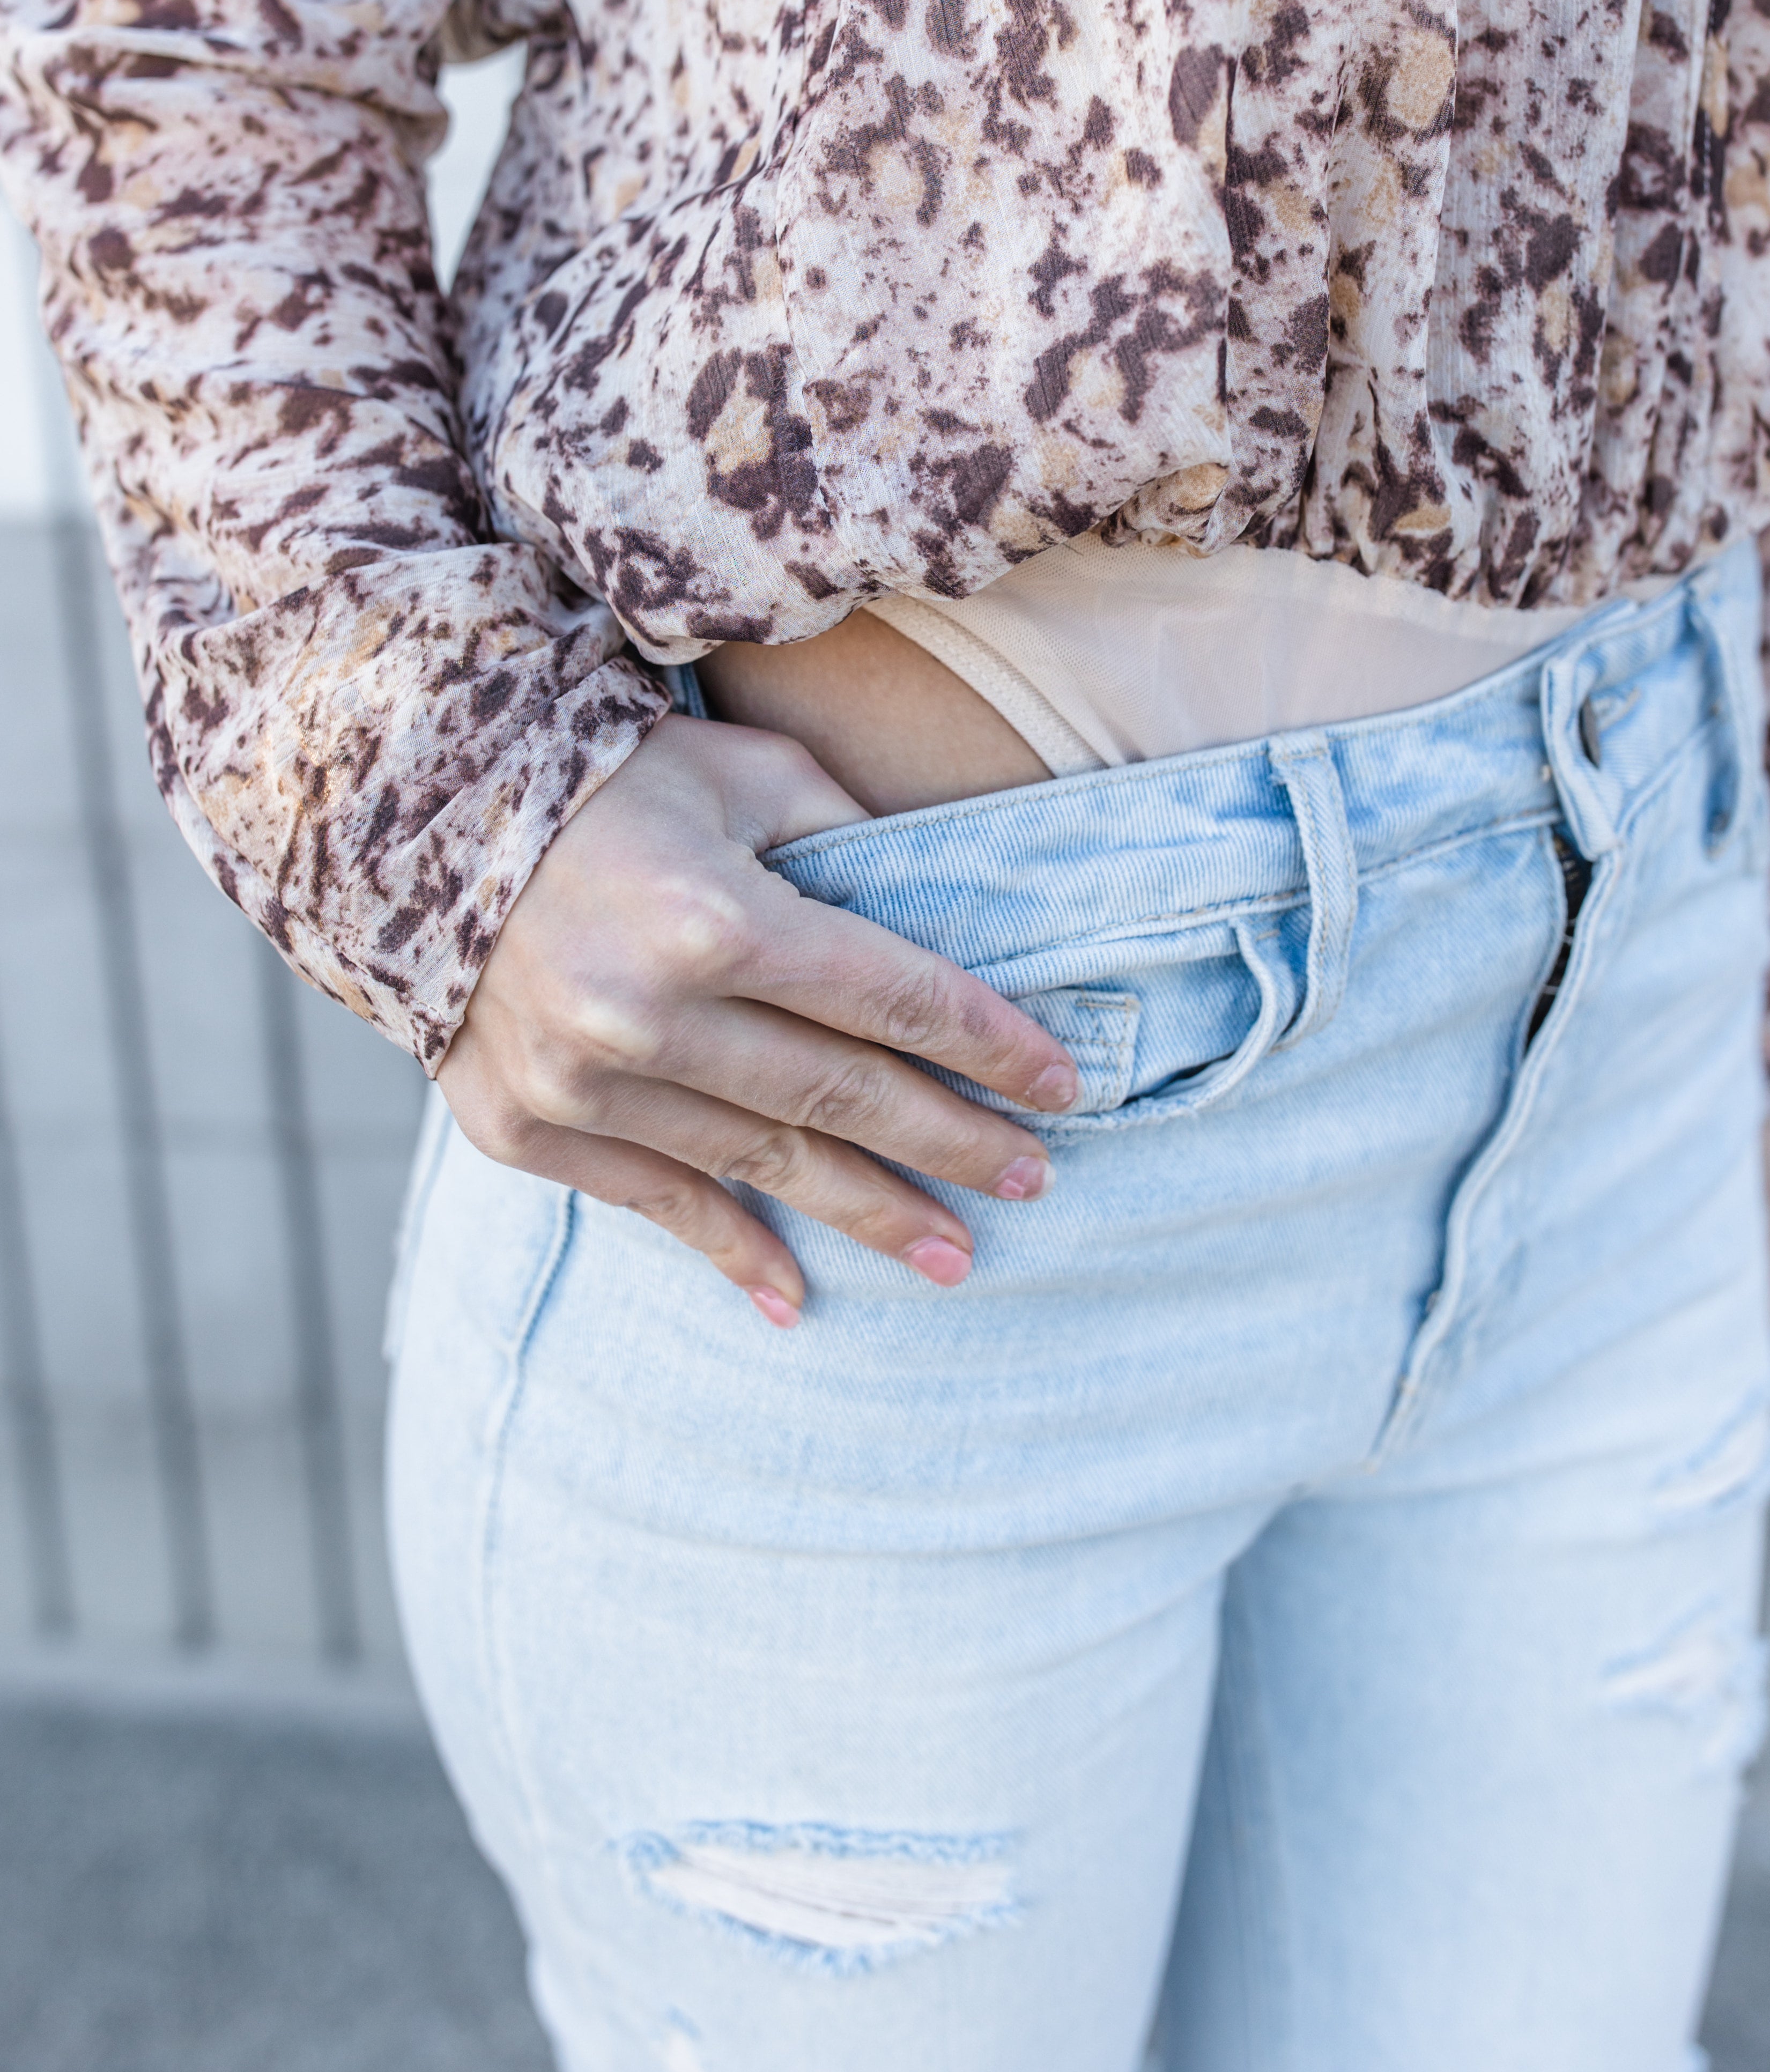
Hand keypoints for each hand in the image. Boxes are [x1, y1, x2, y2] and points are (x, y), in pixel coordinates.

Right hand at [437, 712, 1078, 1328]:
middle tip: (1030, 1186)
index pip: (892, 996)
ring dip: (865, 1213)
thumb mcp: (737, 773)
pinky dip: (731, 1252)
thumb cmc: (604, 777)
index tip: (1061, 1089)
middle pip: (842, 1094)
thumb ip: (840, 834)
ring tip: (954, 1256)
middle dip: (949, 1144)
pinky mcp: (524, 1126)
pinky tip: (797, 1298)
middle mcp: (648, 1012)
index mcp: (715, 916)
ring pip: (762, 1163)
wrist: (405, 817)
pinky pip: (654, 1205)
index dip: (988, 1047)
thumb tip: (936, 904)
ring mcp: (581, 1081)